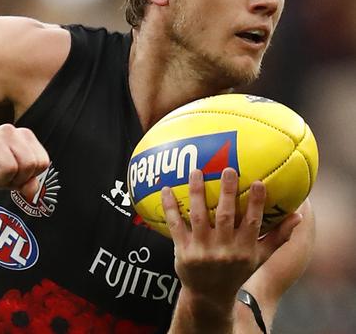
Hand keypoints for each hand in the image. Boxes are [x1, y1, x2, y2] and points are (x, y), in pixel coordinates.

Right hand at [0, 123, 49, 198]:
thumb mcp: (9, 175)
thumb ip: (26, 182)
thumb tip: (32, 193)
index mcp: (23, 135)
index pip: (42, 163)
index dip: (29, 177)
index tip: (13, 176)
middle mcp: (10, 131)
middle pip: (28, 166)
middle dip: (14, 180)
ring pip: (10, 170)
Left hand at [161, 168, 301, 307]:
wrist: (209, 295)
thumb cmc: (237, 272)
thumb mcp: (260, 258)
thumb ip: (278, 237)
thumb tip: (298, 215)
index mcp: (244, 250)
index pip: (252, 223)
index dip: (256, 203)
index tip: (258, 182)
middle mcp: (223, 250)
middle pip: (225, 216)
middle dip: (227, 192)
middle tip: (228, 169)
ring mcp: (202, 250)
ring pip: (198, 216)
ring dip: (197, 193)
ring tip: (196, 171)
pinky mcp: (183, 250)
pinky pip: (175, 225)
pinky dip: (170, 206)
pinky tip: (166, 188)